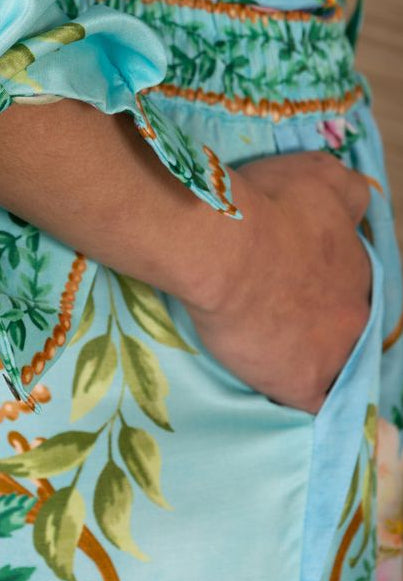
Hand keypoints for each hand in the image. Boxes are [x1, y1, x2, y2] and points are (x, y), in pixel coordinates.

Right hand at [186, 151, 371, 413]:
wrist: (223, 248)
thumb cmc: (267, 206)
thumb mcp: (318, 176)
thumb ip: (345, 192)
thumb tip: (357, 206)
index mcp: (358, 266)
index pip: (350, 285)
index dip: (323, 289)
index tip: (297, 287)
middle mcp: (356, 311)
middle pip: (346, 327)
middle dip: (322, 325)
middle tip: (280, 320)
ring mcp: (333, 353)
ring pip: (334, 368)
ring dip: (314, 364)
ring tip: (278, 359)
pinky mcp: (301, 384)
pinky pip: (312, 404)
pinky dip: (298, 399)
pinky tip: (282, 393)